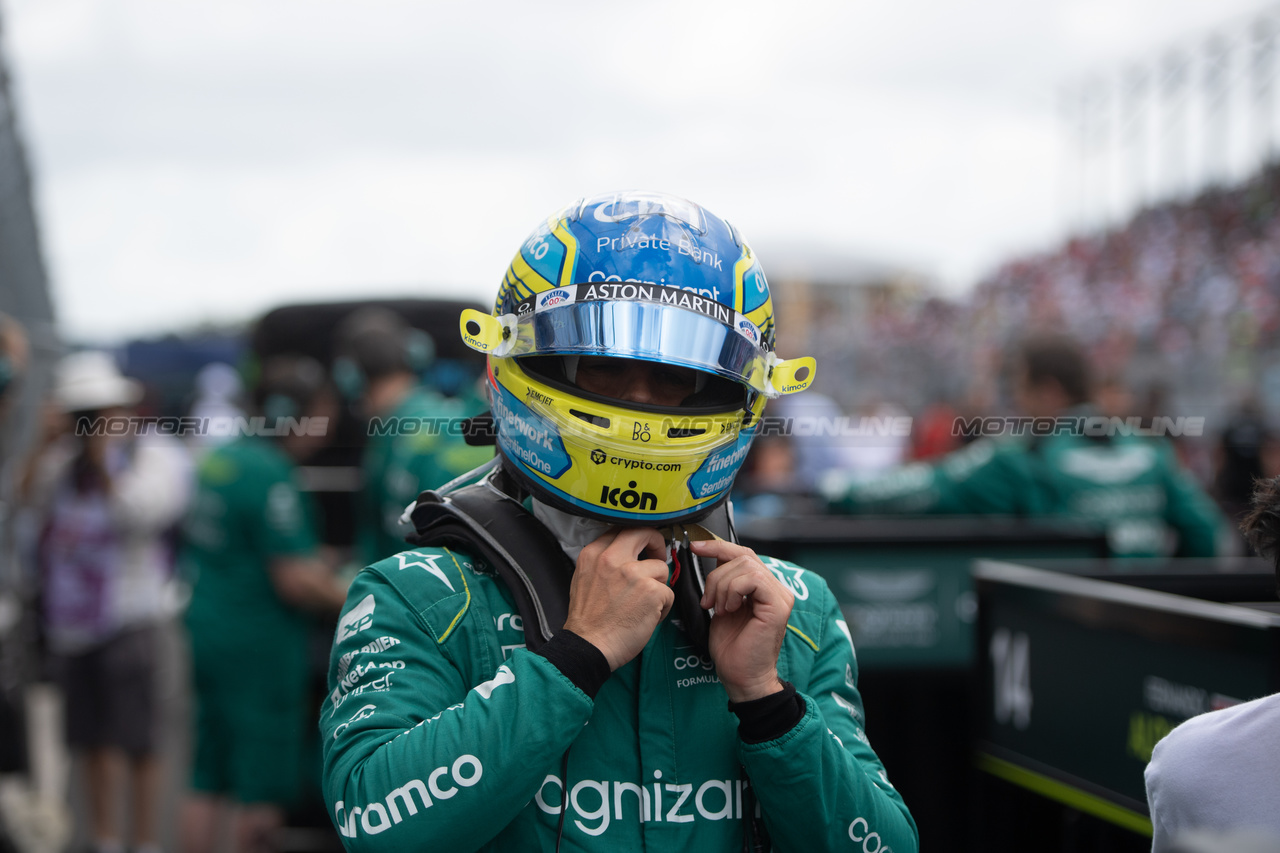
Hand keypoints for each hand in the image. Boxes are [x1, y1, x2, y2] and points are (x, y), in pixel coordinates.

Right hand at [563, 528, 673, 670]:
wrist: (588, 647)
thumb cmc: (587, 621)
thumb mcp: (583, 579)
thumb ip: (602, 563)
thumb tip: (626, 556)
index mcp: (594, 554)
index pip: (621, 529)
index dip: (636, 537)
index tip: (641, 547)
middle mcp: (612, 558)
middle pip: (643, 532)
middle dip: (656, 542)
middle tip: (658, 555)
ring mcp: (633, 573)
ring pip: (661, 568)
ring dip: (658, 586)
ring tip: (645, 605)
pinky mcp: (651, 591)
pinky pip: (668, 593)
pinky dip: (662, 608)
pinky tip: (647, 618)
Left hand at [692, 539, 793, 702]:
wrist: (741, 677)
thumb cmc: (732, 648)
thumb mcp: (722, 605)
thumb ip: (723, 582)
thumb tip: (710, 556)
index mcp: (764, 587)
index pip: (743, 553)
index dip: (718, 546)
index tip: (694, 546)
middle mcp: (776, 588)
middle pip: (742, 557)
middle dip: (716, 574)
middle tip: (708, 602)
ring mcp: (781, 595)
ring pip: (746, 566)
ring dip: (722, 586)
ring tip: (719, 609)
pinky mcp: (778, 605)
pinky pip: (752, 579)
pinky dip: (733, 591)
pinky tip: (729, 610)